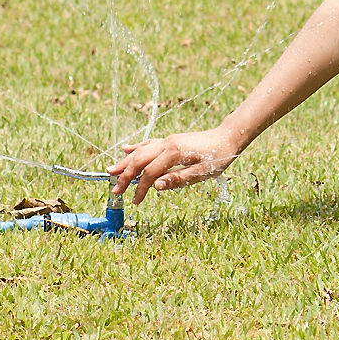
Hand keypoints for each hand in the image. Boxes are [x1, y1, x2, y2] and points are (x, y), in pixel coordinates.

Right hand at [107, 127, 241, 203]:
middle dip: (125, 176)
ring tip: (110, 171)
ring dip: (125, 162)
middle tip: (114, 191)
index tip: (135, 202)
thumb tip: (155, 186)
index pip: (150, 173)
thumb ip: (178, 180)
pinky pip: (148, 144)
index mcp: (174, 153)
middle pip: (139, 160)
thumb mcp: (201, 173)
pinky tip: (126, 149)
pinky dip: (136, 148)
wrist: (228, 137)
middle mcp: (167, 144)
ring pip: (141, 151)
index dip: (141, 189)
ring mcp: (168, 141)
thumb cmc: (217, 157)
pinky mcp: (171, 140)